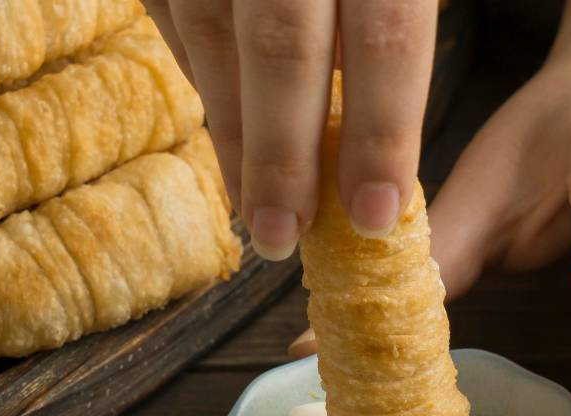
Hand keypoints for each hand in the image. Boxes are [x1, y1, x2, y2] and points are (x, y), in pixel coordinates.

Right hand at [144, 0, 437, 259]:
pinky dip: (202, 80)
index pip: (386, 39)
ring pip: (215, 38)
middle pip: (284, 48)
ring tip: (255, 210)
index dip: (381, 134)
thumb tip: (383, 153)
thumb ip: (397, 28)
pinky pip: (173, 14)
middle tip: (284, 237)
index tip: (375, 218)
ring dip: (233, 136)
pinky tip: (227, 130)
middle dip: (283, 155)